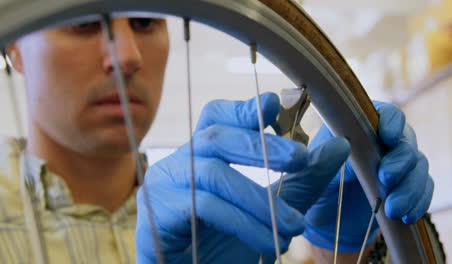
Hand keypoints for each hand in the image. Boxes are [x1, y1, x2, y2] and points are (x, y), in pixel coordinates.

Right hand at [135, 93, 348, 262]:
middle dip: (261, 145)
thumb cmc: (225, 246)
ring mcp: (163, 185)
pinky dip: (241, 222)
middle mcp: (179, 164)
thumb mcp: (272, 211)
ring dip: (258, 198)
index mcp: (202, 157)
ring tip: (293, 225)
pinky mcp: (157, 212)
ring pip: (213, 172)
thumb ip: (302, 181)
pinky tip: (267, 243)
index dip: (243, 109)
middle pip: (215, 136)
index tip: (274, 103)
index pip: (217, 118)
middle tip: (302, 157)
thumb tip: (338, 145)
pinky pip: (202, 206)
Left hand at [300, 101, 433, 251]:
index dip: (391, 121)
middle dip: (401, 160)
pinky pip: (423, 190)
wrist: (324, 224)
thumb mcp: (309, 175)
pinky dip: (419, 202)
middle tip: (385, 178)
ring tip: (393, 208)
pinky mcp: (405, 189)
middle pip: (406, 140)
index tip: (388, 137)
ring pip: (418, 166)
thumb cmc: (313, 191)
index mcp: (357, 130)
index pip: (384, 113)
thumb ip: (319, 160)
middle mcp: (380, 144)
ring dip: (410, 186)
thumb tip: (340, 144)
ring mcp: (396, 166)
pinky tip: (406, 215)